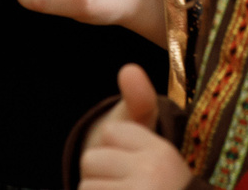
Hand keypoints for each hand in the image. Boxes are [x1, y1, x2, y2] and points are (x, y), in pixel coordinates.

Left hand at [78, 64, 191, 189]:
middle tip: (126, 187)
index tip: (134, 166)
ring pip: (86, 187)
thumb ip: (139, 102)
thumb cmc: (149, 176)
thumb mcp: (149, 140)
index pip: (110, 133)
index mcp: (162, 155)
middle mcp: (153, 178)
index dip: (115, 149)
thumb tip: (129, 69)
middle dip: (101, 174)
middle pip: (92, 160)